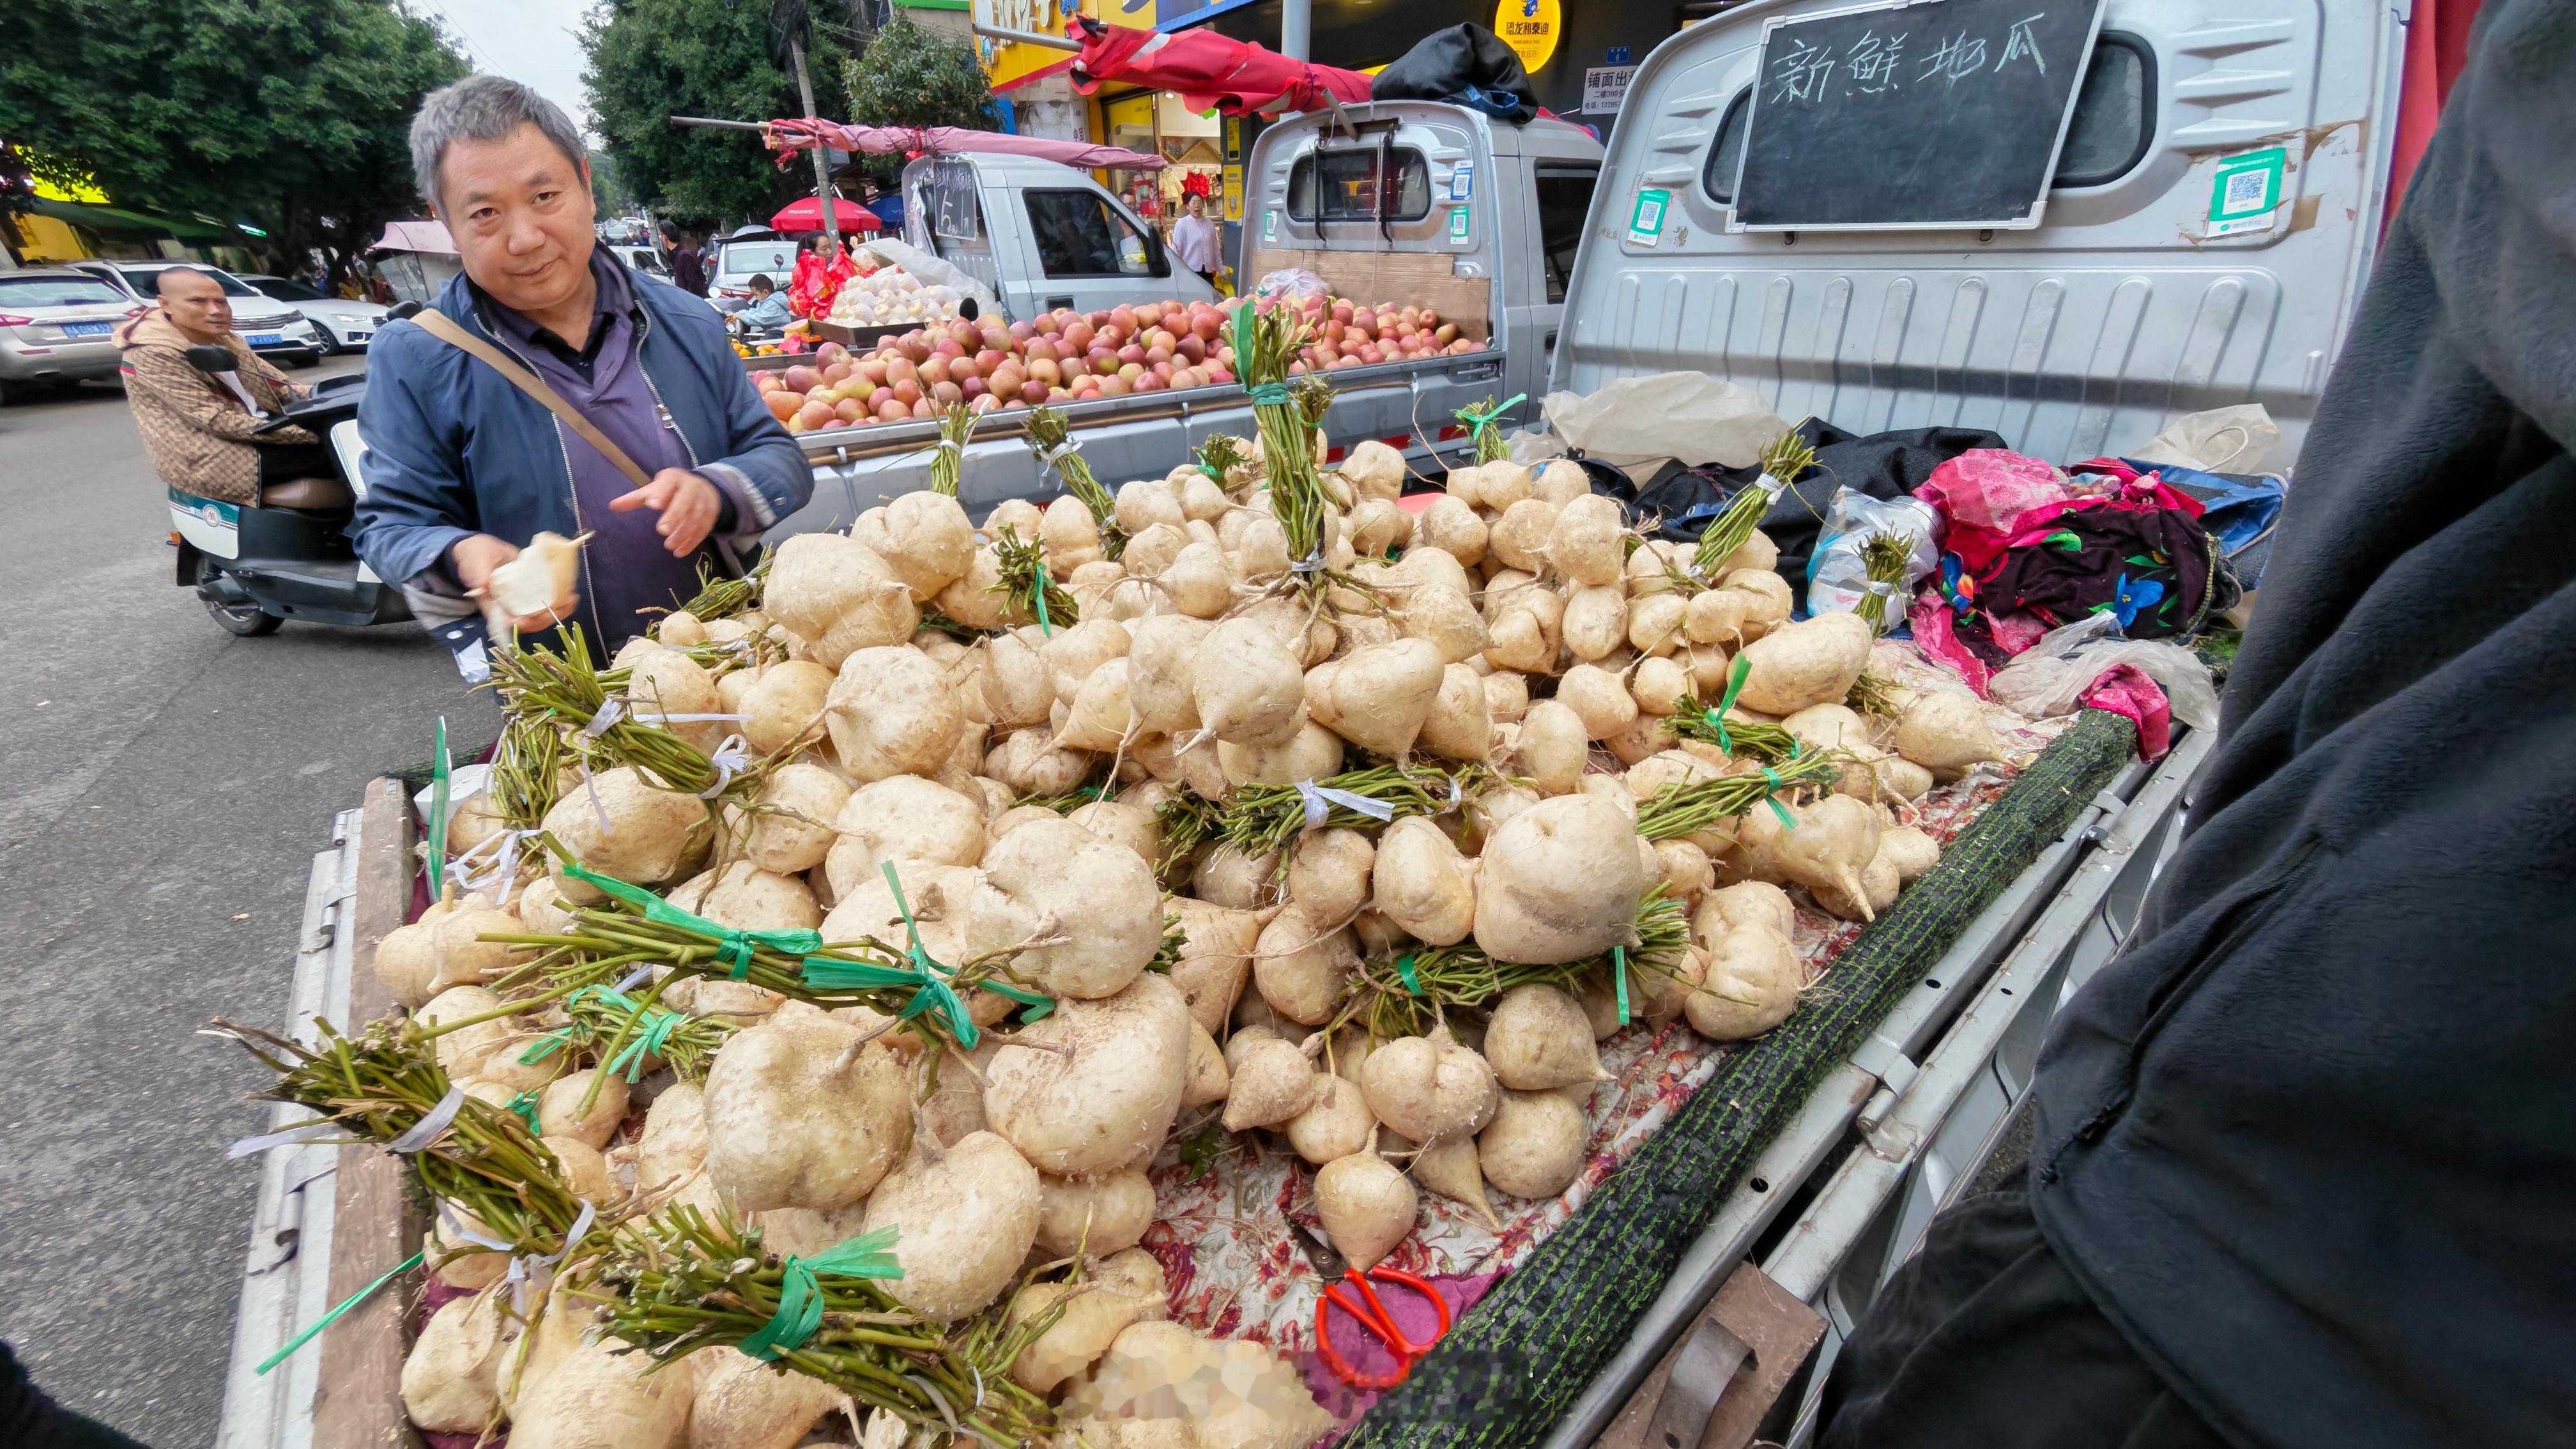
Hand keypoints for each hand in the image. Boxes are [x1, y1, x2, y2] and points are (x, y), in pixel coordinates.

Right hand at [451, 532, 579, 634]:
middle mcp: (509, 608)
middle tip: (559, 607)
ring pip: (540, 614)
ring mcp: (522, 601)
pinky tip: (571, 594)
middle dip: (544, 619)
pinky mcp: (532, 592)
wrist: (484, 550)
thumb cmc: (474, 557)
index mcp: (493, 606)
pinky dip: (560, 600)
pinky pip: (546, 600)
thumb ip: (477, 574)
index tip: (528, 619)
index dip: (518, 624)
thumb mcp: (474, 562)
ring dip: (557, 612)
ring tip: (570, 601)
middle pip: (528, 622)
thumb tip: (482, 585)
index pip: (506, 622)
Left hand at [610, 468, 722, 556]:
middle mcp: (691, 488)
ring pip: (695, 518)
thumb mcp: (654, 489)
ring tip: (669, 545)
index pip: (669, 484)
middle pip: (684, 502)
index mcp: (674, 479)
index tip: (652, 504)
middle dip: (674, 516)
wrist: (705, 488)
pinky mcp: (710, 516)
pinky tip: (680, 552)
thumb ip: (635, 499)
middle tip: (662, 530)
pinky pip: (703, 530)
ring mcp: (703, 503)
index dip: (661, 493)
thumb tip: (612, 506)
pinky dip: (692, 542)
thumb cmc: (672, 489)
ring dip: (683, 533)